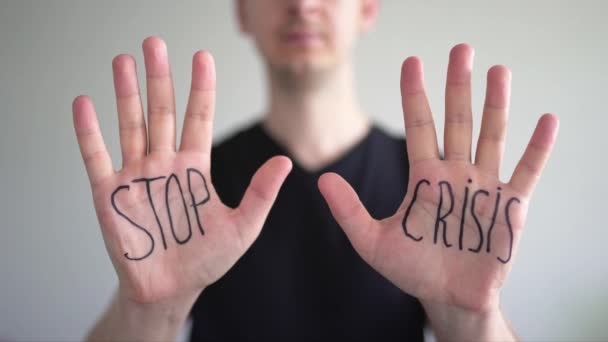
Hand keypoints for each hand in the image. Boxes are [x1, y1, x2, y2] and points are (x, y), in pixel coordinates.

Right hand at [72, 37, 291, 304]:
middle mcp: (164, 164)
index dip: (201, 88)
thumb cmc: (206, 260)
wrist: (170, 290)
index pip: (198, 118)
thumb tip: (286, 161)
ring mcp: (135, 176)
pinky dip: (90, 131)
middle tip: (155, 43)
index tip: (202, 56)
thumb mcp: (243, 227)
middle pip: (161, 112)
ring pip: (130, 125)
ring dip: (125, 93)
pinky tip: (85, 103)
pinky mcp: (109, 194)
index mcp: (195, 168)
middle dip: (159, 78)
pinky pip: (97, 157)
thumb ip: (262, 193)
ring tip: (123, 60)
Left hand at [318, 44, 557, 313]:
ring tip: (498, 70)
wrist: (448, 298)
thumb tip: (321, 179)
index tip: (413, 62)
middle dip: (458, 86)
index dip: (415, 94)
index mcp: (424, 178)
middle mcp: (455, 174)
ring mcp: (484, 187)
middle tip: (461, 49)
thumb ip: (348, 210)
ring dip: (495, 104)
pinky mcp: (510, 207)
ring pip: (491, 136)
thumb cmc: (413, 271)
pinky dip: (537, 148)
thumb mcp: (372, 242)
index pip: (418, 126)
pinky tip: (546, 120)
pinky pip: (526, 172)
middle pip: (457, 121)